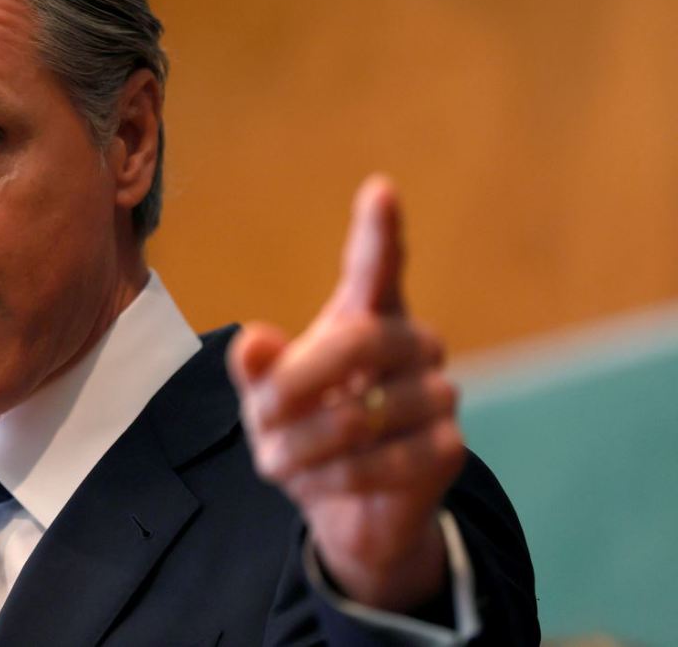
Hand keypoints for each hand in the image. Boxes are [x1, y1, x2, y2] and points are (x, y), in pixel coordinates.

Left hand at [227, 174, 465, 611]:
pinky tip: (319, 481)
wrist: (346, 509)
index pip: (377, 266)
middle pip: (359, 342)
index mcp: (366, 315)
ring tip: (276, 459)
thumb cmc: (306, 431)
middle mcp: (412, 343)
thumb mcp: (267, 399)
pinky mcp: (448, 449)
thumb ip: (259, 370)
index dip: (379, 230)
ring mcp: (436, 395)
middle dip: (296, 382)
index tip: (380, 190)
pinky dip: (333, 478)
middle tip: (259, 413)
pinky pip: (381, 463)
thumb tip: (251, 341)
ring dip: (303, 444)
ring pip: (361, 415)